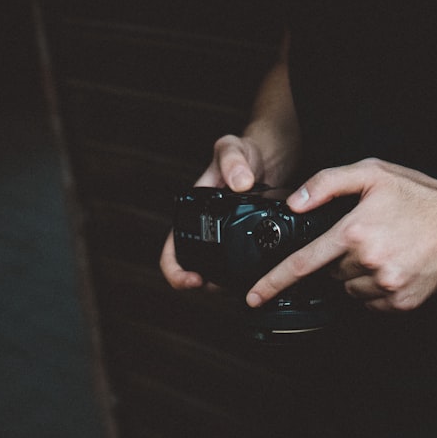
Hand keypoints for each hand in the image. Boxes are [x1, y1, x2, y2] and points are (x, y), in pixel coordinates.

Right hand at [159, 135, 268, 289]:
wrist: (265, 158)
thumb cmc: (243, 152)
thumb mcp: (234, 149)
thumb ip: (233, 161)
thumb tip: (240, 183)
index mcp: (191, 212)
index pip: (172, 249)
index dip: (175, 270)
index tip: (193, 280)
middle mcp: (203, 228)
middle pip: (190, 268)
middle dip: (200, 285)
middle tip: (216, 288)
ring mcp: (222, 237)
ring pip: (213, 271)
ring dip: (219, 284)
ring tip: (235, 285)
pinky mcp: (242, 241)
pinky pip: (234, 265)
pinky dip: (238, 275)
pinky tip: (252, 276)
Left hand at [246, 158, 436, 311]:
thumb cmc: (420, 196)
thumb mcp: (372, 173)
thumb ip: (328, 183)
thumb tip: (295, 203)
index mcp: (354, 232)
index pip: (302, 263)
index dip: (273, 282)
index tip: (254, 297)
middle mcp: (368, 263)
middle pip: (330, 273)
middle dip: (338, 258)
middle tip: (366, 237)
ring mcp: (386, 287)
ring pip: (350, 289)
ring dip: (357, 275)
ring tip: (385, 250)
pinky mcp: (401, 303)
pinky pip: (372, 303)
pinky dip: (376, 288)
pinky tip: (394, 266)